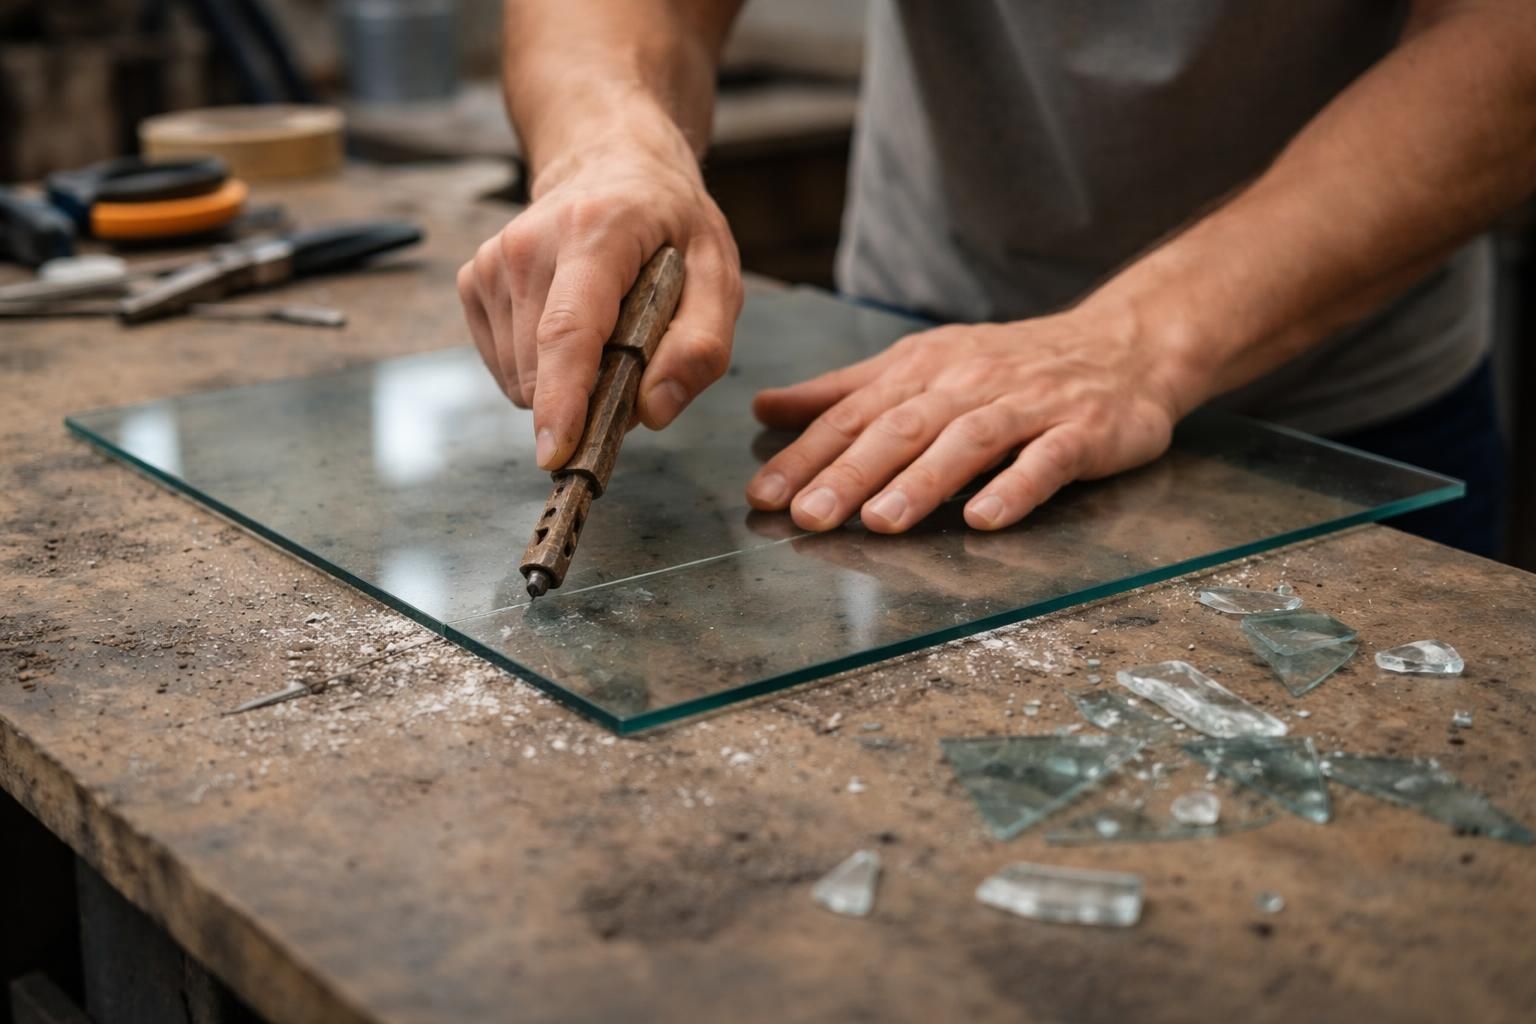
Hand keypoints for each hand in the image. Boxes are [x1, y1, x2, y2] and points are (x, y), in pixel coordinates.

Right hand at [457, 124, 742, 468]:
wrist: (608, 163)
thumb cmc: (668, 224)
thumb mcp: (718, 273)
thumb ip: (701, 345)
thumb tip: (654, 411)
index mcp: (595, 233)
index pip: (569, 330)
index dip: (563, 399)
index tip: (556, 452)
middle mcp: (529, 245)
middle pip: (542, 368)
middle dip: (587, 396)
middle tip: (631, 358)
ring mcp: (491, 263)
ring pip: (520, 378)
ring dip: (565, 381)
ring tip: (602, 329)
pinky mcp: (473, 282)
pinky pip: (506, 366)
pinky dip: (541, 367)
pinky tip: (569, 325)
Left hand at [744, 308, 1186, 532]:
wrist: (1127, 343)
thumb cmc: (1012, 365)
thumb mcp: (923, 365)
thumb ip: (846, 392)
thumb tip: (766, 408)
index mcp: (924, 368)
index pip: (855, 413)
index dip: (807, 454)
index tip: (763, 494)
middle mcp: (970, 382)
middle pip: (902, 428)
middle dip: (850, 472)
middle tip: (807, 515)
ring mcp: (1029, 406)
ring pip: (968, 442)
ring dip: (922, 483)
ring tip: (879, 523)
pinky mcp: (1083, 432)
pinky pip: (1046, 461)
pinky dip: (1015, 488)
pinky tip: (984, 518)